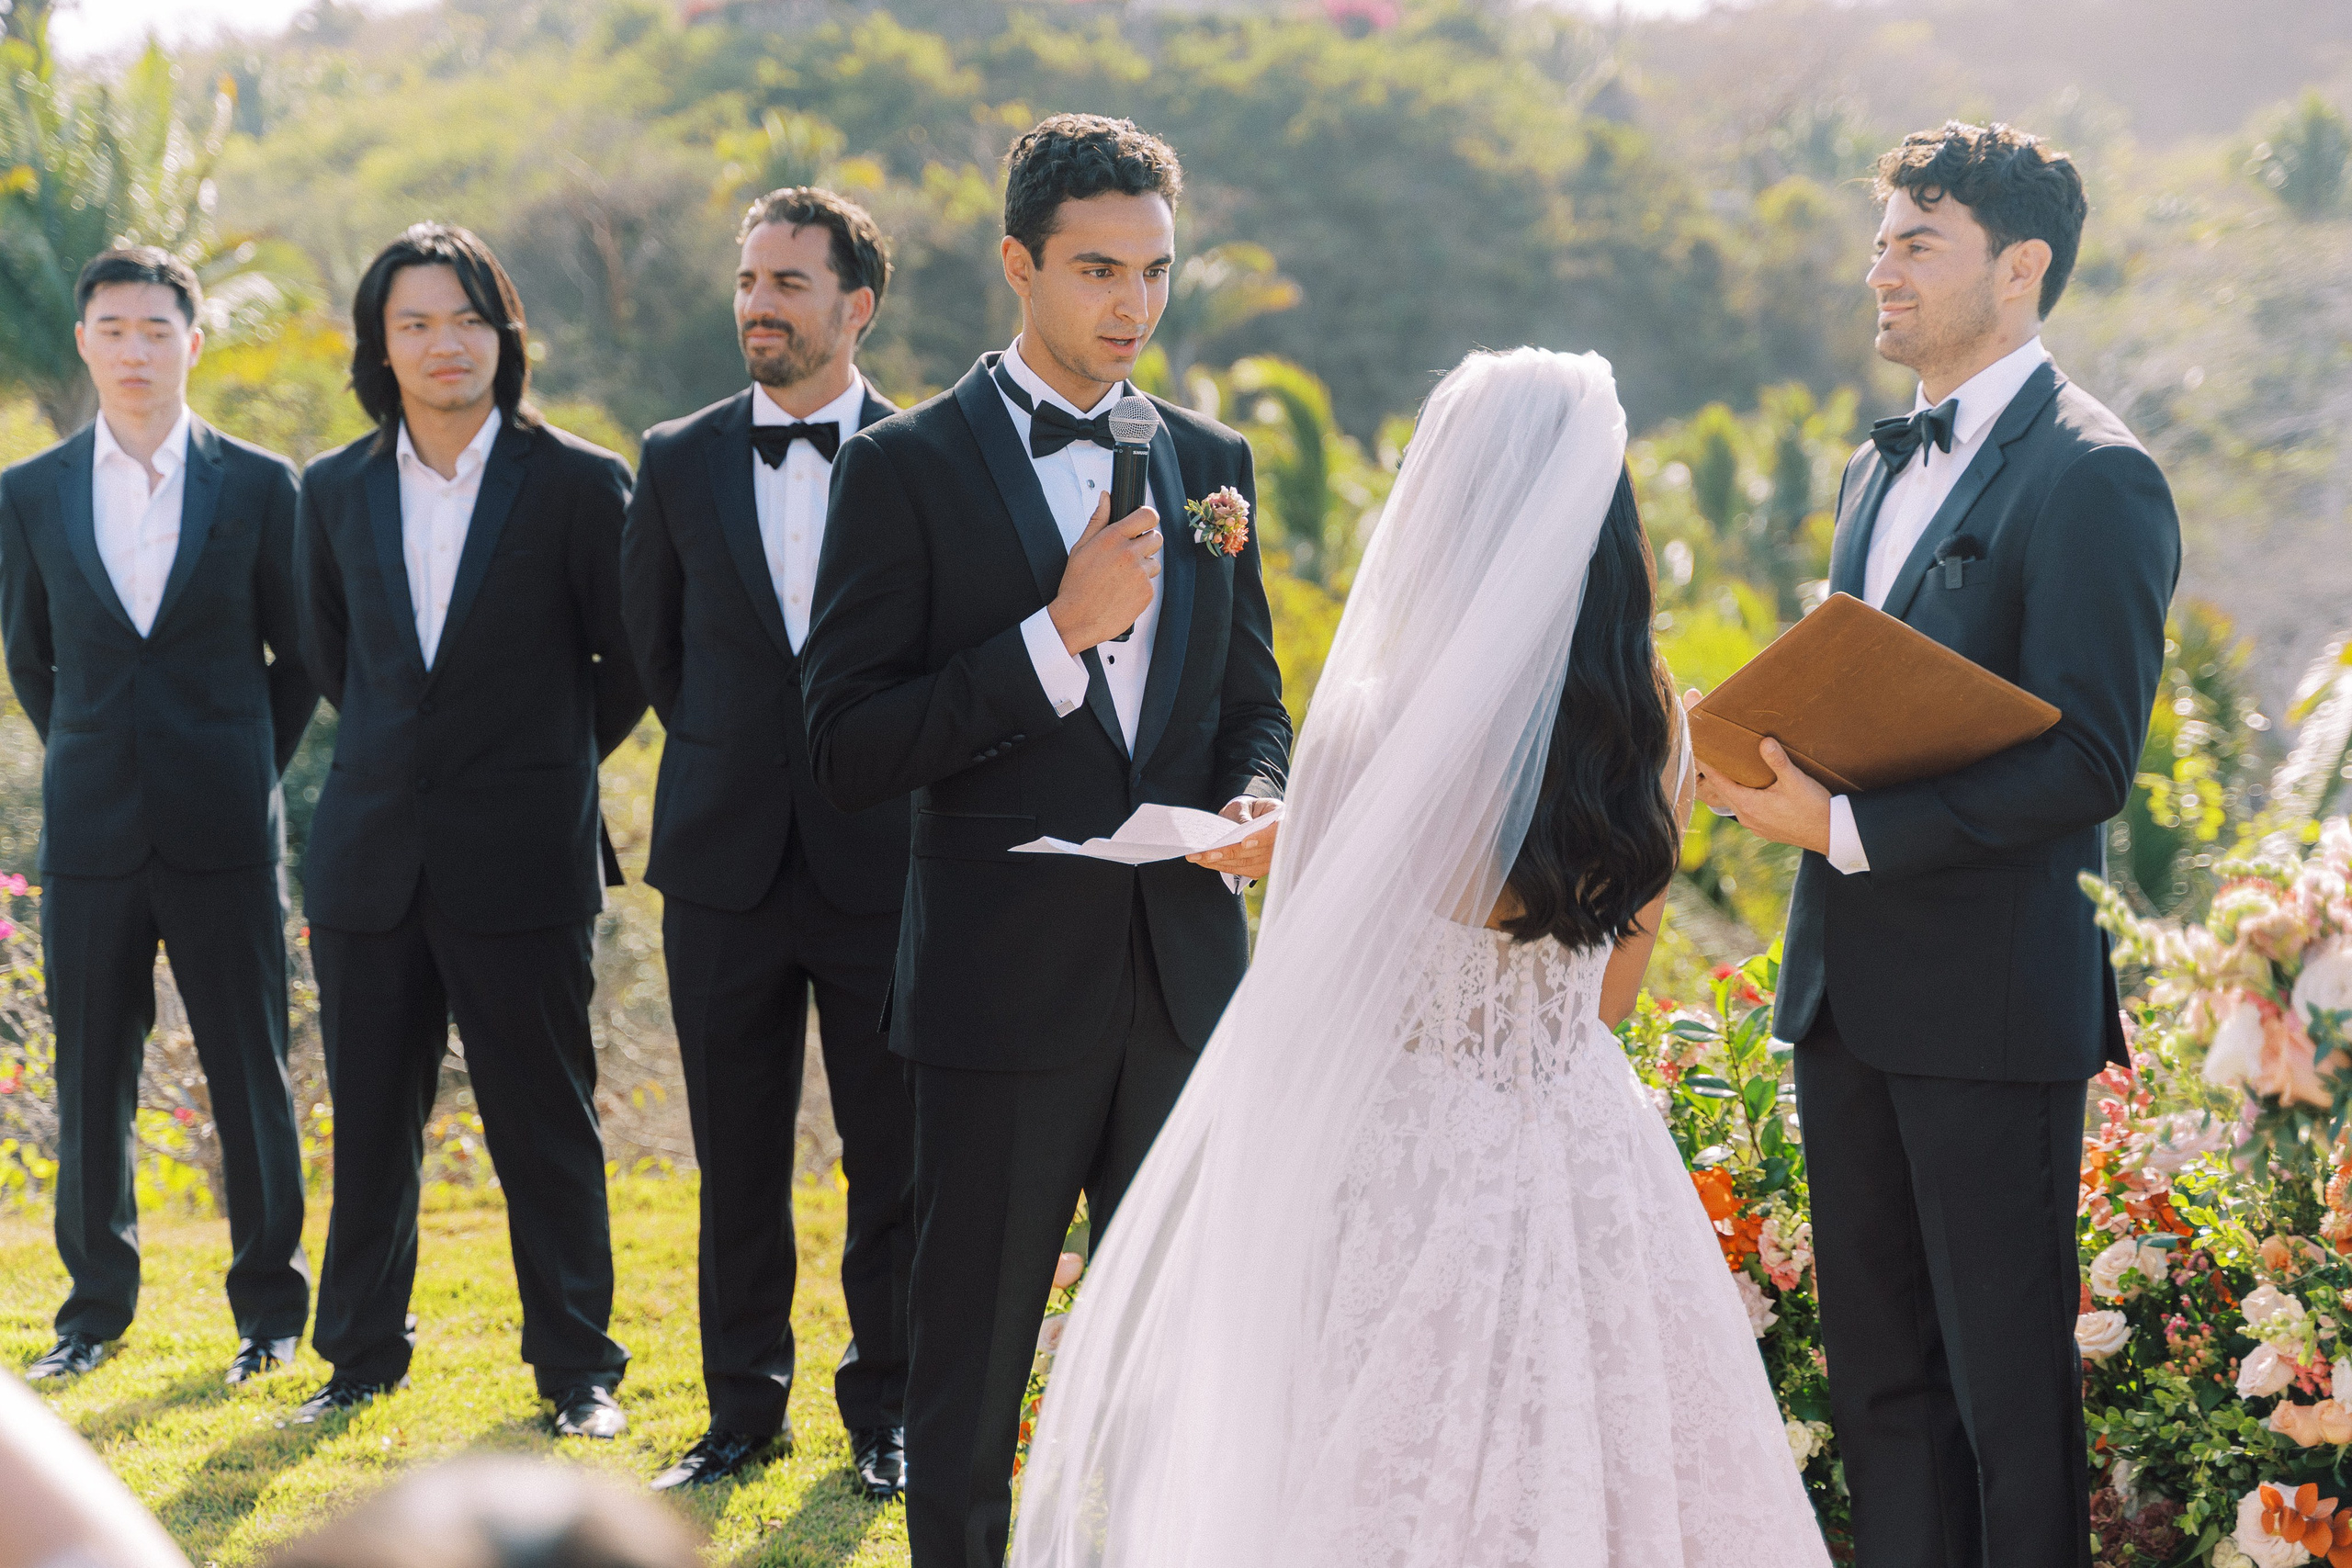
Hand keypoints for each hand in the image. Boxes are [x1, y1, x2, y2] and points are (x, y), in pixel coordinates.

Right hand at [1049, 494, 1159, 654]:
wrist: (1077, 619)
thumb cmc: (1076, 584)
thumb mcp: (1081, 547)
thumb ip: (1098, 519)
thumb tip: (1106, 497)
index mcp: (1113, 538)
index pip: (1147, 515)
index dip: (1148, 518)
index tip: (1144, 524)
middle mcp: (1129, 553)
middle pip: (1156, 538)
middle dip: (1146, 544)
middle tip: (1129, 556)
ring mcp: (1140, 573)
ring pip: (1154, 562)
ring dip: (1143, 568)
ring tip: (1121, 579)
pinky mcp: (1147, 592)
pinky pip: (1151, 583)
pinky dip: (1141, 587)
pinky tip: (1123, 592)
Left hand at [1189, 797, 1278, 880]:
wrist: (1254, 817)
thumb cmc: (1250, 809)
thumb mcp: (1247, 805)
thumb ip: (1244, 815)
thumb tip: (1239, 830)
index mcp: (1283, 821)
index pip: (1277, 833)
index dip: (1262, 839)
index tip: (1245, 842)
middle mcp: (1281, 844)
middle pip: (1257, 853)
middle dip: (1230, 853)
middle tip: (1207, 853)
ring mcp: (1271, 860)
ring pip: (1247, 864)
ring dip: (1221, 862)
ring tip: (1198, 857)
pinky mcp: (1259, 869)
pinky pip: (1241, 870)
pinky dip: (1222, 866)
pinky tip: (1205, 861)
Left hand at [1684, 688, 1832, 855]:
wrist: (1832, 834)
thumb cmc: (1814, 807)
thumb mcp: (1796, 781)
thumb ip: (1778, 761)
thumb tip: (1763, 741)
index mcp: (1748, 804)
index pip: (1717, 780)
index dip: (1706, 762)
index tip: (1697, 747)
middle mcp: (1746, 817)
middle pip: (1722, 790)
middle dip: (1715, 771)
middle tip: (1707, 751)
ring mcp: (1754, 825)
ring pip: (1734, 800)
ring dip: (1729, 784)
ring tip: (1726, 765)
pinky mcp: (1764, 828)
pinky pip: (1745, 809)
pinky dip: (1742, 795)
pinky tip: (1749, 786)